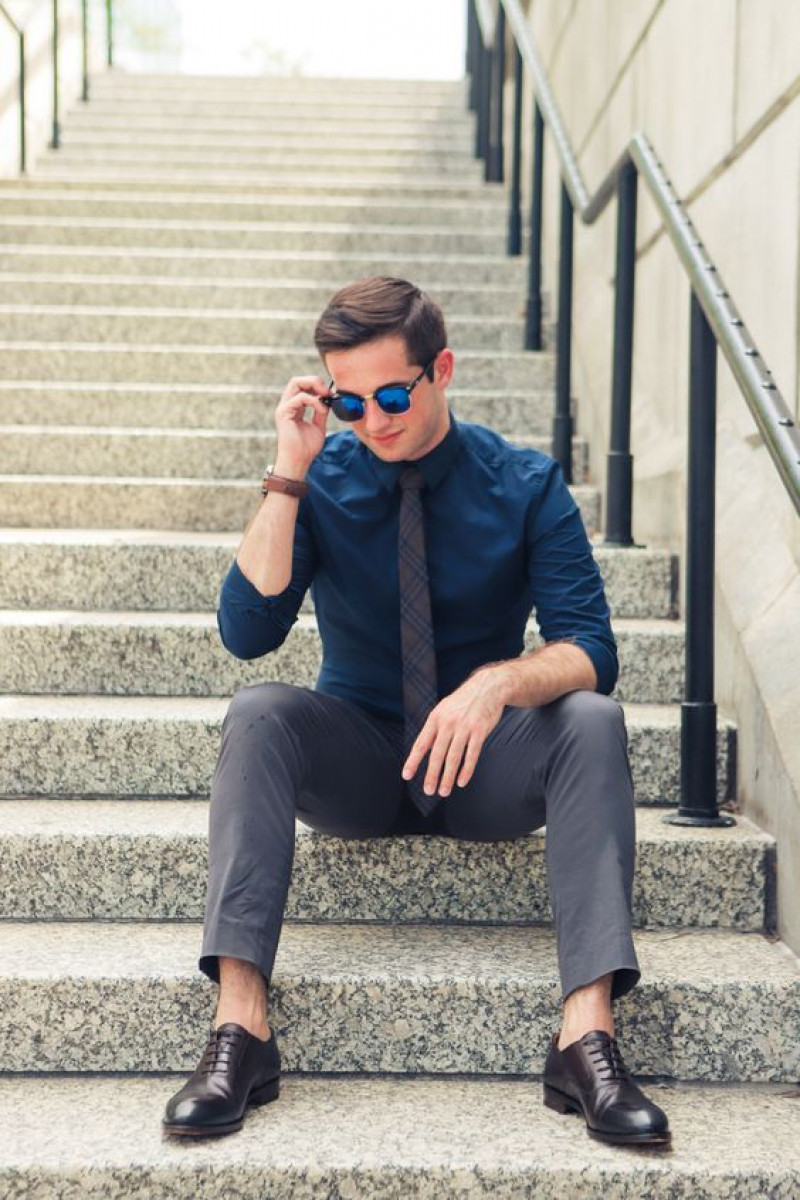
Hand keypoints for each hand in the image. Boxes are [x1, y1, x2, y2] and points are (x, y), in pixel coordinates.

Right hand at [273, 375, 330, 475]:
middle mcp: (287, 405)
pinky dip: (314, 401)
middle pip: (297, 380)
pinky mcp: (283, 413)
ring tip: (325, 396)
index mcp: (295, 407)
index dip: (317, 386)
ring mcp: (284, 408)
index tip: (331, 394)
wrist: (299, 461)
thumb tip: (328, 400)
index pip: (302, 386)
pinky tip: (321, 410)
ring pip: (295, 383)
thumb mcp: (319, 426)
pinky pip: (299, 398)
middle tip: (328, 391)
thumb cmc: (307, 448)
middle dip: (314, 381)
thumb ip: (321, 412)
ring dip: (313, 386)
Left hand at [401, 667, 508, 797]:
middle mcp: (448, 723)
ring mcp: (464, 727)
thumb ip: (435, 729)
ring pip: (454, 757)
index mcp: (435, 718)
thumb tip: (423, 750)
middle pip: (437, 754)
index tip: (406, 775)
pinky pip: (472, 754)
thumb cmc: (463, 702)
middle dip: (432, 775)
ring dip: (448, 777)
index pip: (421, 743)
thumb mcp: (444, 710)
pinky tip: (462, 781)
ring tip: (444, 791)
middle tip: (428, 791)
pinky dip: (466, 770)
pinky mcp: (480, 730)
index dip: (413, 761)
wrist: (488, 687)